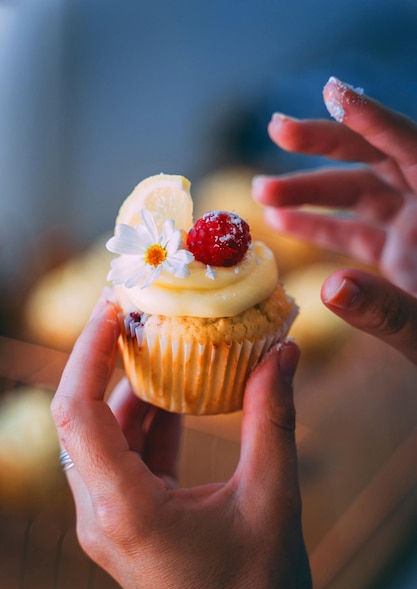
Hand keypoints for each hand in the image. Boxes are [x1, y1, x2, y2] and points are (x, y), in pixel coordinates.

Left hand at [51, 300, 311, 588]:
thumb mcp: (272, 499)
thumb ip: (274, 420)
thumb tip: (283, 354)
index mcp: (125, 509)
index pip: (77, 411)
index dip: (88, 351)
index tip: (114, 307)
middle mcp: (101, 512)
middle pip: (81, 417)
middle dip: (106, 360)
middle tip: (139, 314)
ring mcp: (110, 519)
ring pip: (104, 435)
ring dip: (130, 388)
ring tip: (163, 344)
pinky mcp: (127, 520)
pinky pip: (125, 455)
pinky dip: (147, 419)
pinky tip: (179, 393)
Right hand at [252, 76, 416, 363]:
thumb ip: (386, 311)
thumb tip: (330, 289)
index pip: (412, 149)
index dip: (373, 119)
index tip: (332, 93)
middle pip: (378, 158)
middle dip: (325, 142)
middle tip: (277, 128)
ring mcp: (412, 229)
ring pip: (359, 193)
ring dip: (309, 189)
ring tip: (261, 192)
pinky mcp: (398, 252)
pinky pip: (355, 231)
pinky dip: (319, 226)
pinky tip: (281, 222)